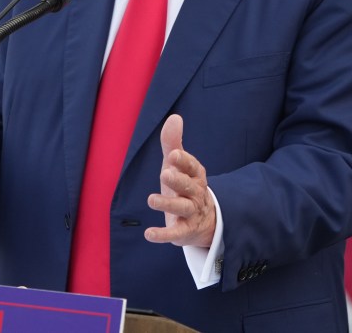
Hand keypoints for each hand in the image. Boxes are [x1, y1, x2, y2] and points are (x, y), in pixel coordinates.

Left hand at [144, 114, 215, 247]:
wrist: (203, 220)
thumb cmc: (185, 186)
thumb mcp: (177, 165)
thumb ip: (173, 143)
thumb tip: (175, 117)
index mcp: (196, 175)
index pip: (192, 166)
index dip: (184, 161)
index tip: (174, 155)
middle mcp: (196, 193)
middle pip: (188, 186)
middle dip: (178, 180)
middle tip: (165, 173)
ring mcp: (191, 212)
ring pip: (182, 207)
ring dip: (167, 204)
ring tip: (151, 200)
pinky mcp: (184, 230)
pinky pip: (175, 232)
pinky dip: (163, 234)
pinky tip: (149, 234)